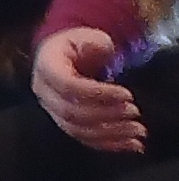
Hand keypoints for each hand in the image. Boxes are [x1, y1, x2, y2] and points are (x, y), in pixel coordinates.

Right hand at [37, 27, 148, 153]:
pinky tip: (130, 144)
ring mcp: (51, 110)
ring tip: (137, 131)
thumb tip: (102, 51)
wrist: (66, 56)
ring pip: (77, 129)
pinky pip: (83, 138)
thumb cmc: (79, 45)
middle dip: (107, 115)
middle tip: (134, 112)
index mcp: (46, 66)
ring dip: (110, 133)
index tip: (127, 94)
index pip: (67, 85)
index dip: (98, 93)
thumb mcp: (87, 36)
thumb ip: (95, 43)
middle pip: (71, 112)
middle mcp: (43, 91)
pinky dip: (108, 144)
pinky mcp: (64, 123)